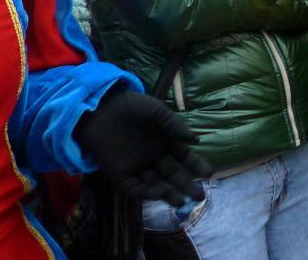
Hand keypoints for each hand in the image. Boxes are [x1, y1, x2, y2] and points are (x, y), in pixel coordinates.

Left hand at [75, 91, 212, 205]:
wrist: (99, 108)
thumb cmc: (131, 106)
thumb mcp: (157, 111)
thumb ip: (175, 125)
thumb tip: (196, 140)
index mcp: (164, 141)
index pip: (184, 157)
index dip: (196, 165)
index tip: (208, 173)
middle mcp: (152, 156)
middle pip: (172, 174)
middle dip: (186, 185)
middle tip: (199, 196)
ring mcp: (136, 166)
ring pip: (155, 183)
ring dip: (169, 193)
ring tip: (182, 201)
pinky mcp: (119, 173)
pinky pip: (134, 187)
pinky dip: (146, 192)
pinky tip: (159, 193)